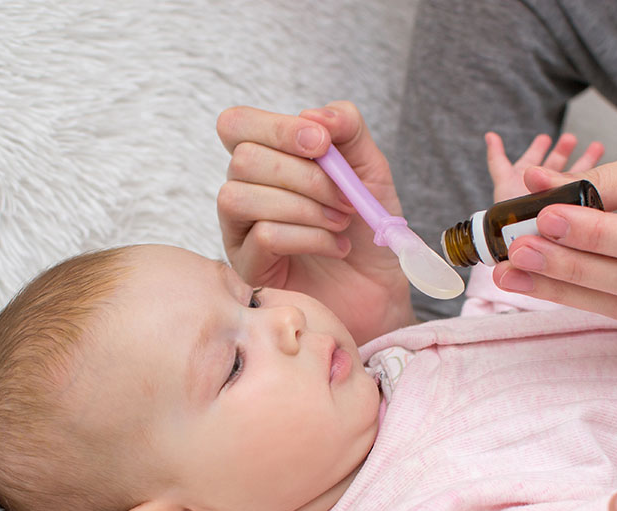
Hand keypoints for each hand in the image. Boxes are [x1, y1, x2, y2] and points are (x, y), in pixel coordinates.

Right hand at [216, 101, 414, 344]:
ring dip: (304, 206)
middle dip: (306, 175)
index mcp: (267, 160)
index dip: (276, 127)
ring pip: (242, 196)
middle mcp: (245, 191)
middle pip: (243, 159)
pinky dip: (309, 236)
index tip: (322, 143)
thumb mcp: (369, 169)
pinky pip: (262, 235)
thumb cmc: (368, 231)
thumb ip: (347, 129)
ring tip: (341, 221)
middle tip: (346, 197)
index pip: (236, 124)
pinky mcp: (248, 268)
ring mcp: (240, 231)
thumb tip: (315, 114)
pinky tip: (335, 245)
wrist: (380, 290)